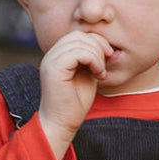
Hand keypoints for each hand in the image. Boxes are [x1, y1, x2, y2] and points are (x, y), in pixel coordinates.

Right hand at [38, 31, 112, 159]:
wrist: (62, 124)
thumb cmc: (75, 103)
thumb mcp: (87, 74)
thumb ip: (91, 58)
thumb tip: (105, 44)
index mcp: (57, 55)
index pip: (78, 35)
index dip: (96, 42)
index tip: (107, 57)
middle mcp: (51, 55)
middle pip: (79, 35)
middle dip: (98, 46)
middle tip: (105, 65)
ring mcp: (50, 60)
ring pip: (79, 42)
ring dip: (97, 56)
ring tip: (101, 73)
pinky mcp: (54, 69)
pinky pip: (78, 52)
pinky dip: (93, 60)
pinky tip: (98, 75)